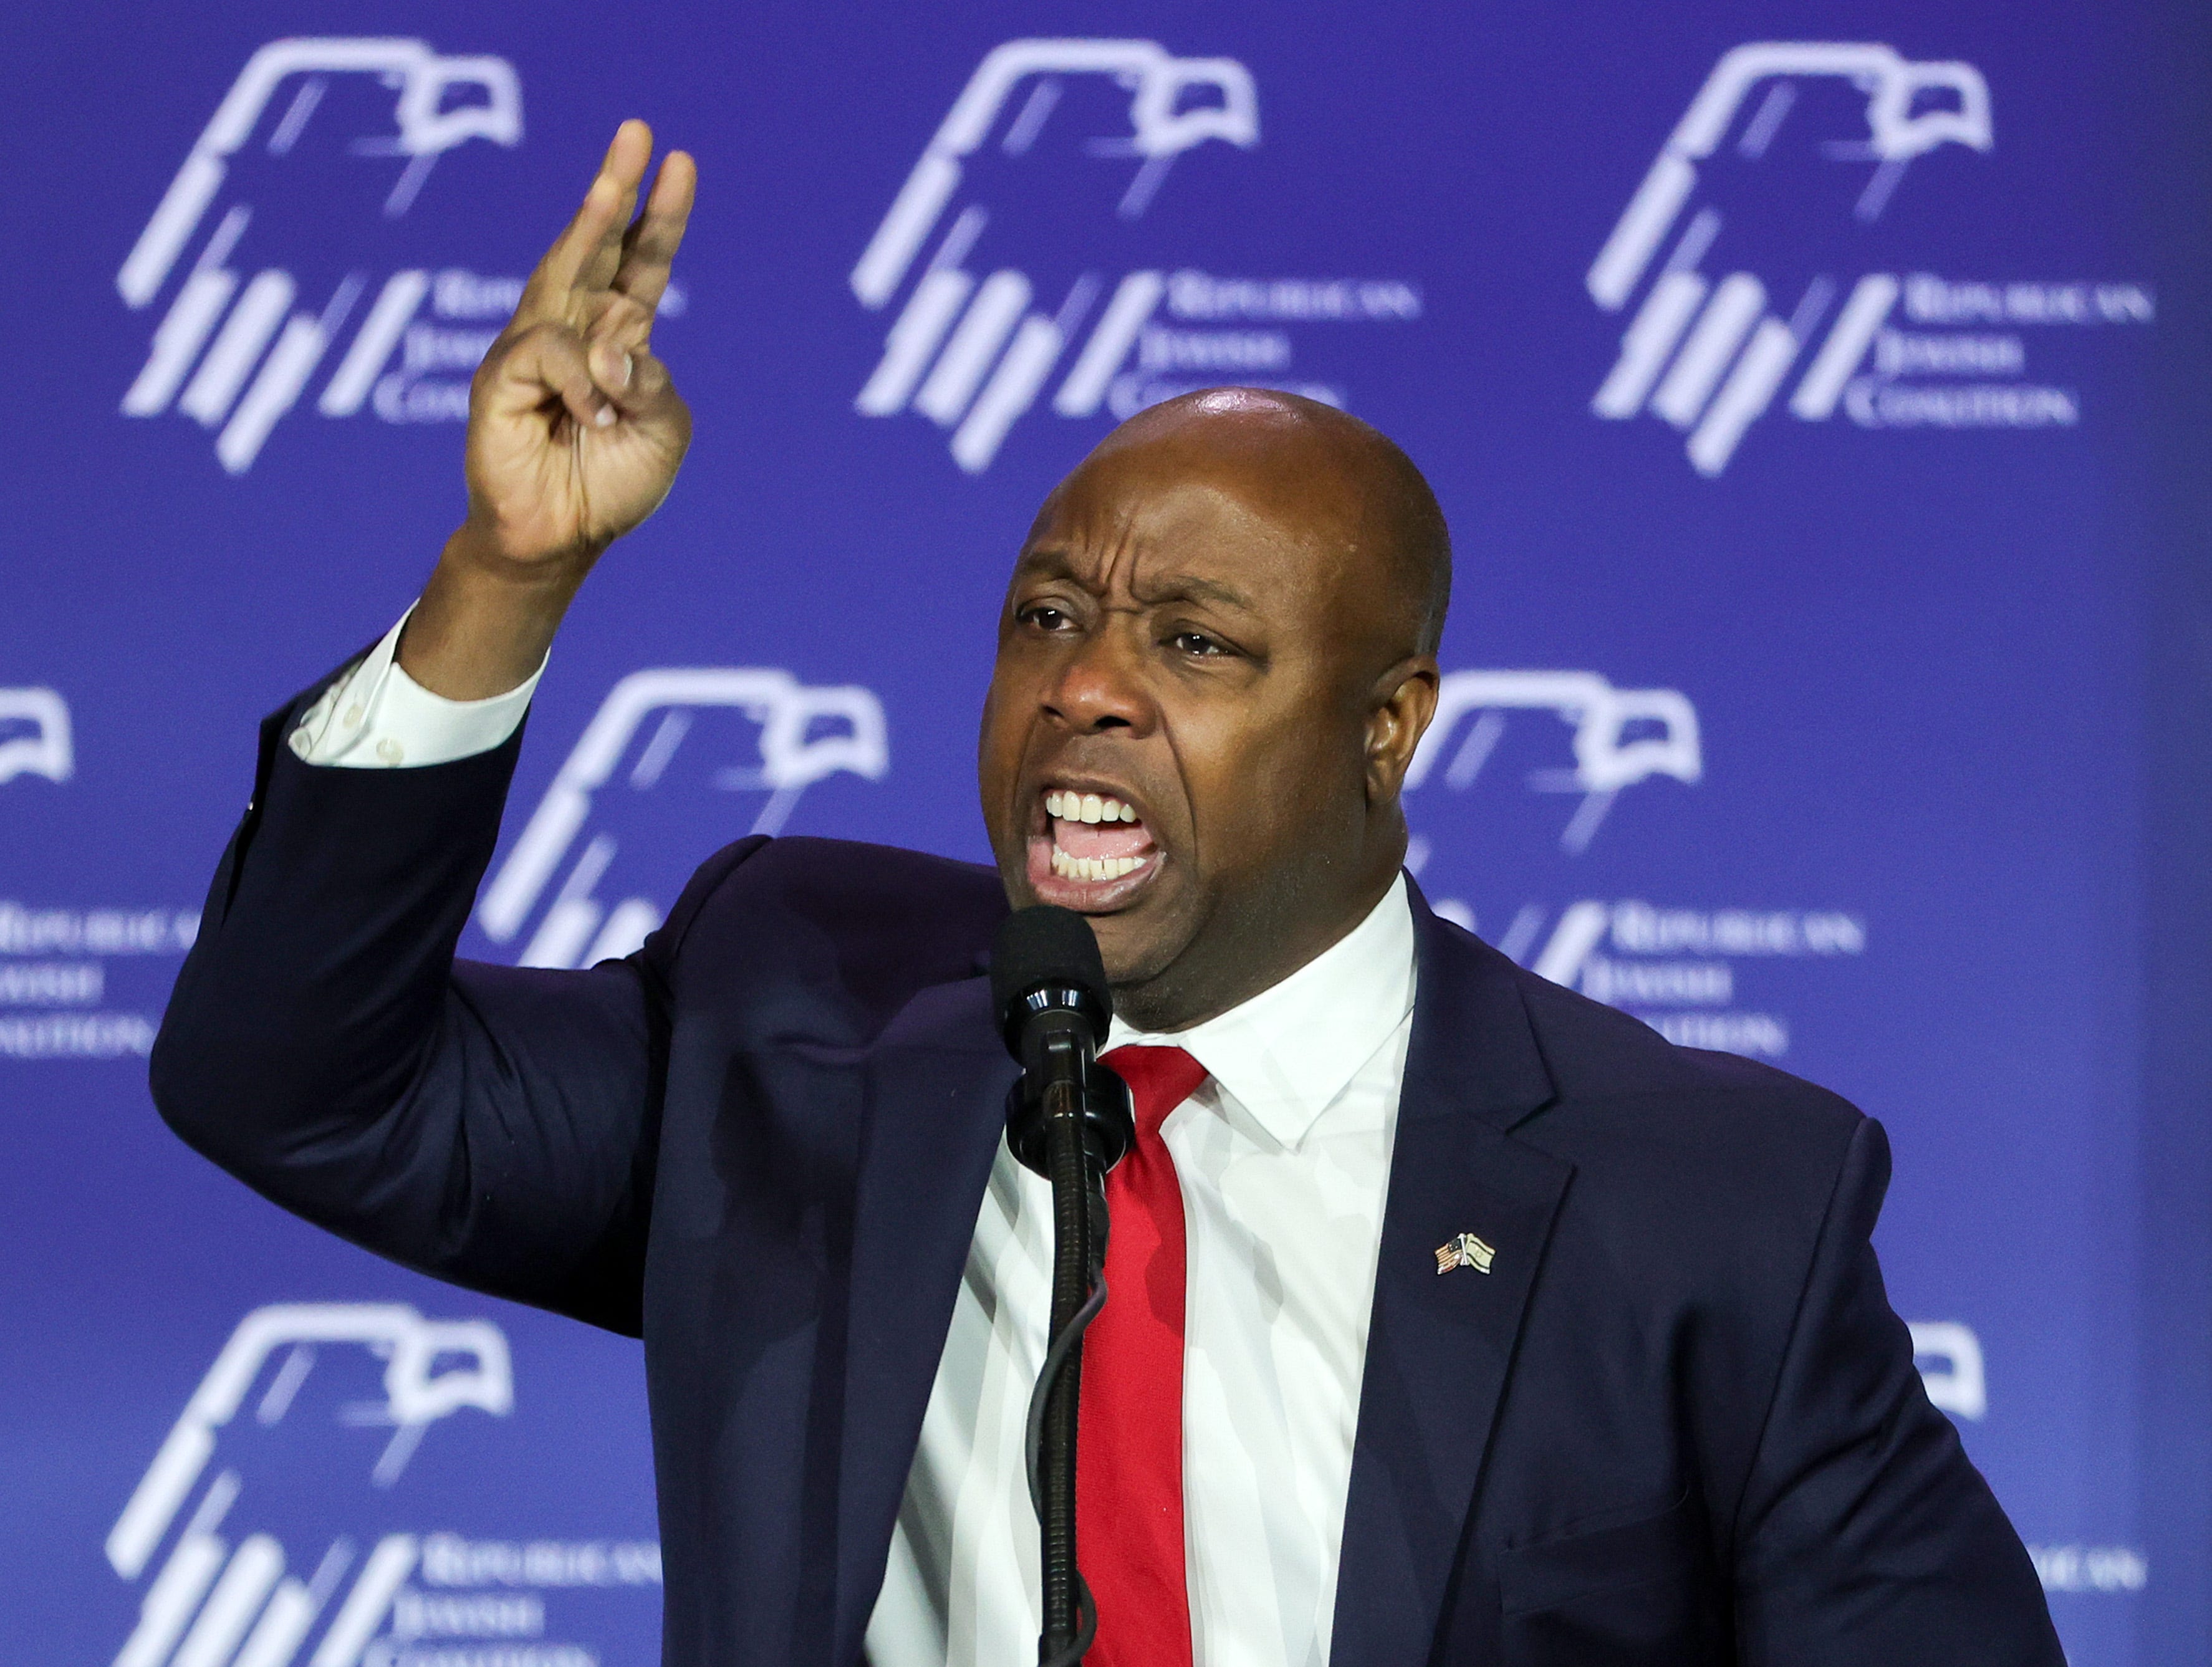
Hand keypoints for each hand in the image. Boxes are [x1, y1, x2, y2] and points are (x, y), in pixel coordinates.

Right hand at [402, 123, 694, 698]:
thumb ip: (654, 382)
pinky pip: (553, 353)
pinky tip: (595, 412)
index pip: (641, 264)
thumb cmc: (611, 483)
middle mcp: (573, 329)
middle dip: (616, 186)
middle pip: (596, 244)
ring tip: (614, 194)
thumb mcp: (662, 429)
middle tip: (638, 131)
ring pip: (564, 273)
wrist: (561, 537)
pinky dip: (583, 379)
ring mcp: (533, 347)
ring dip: (591, 228)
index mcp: (617, 337)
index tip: (680, 162)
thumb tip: (613, 344)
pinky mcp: (503, 376)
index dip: (658, 216)